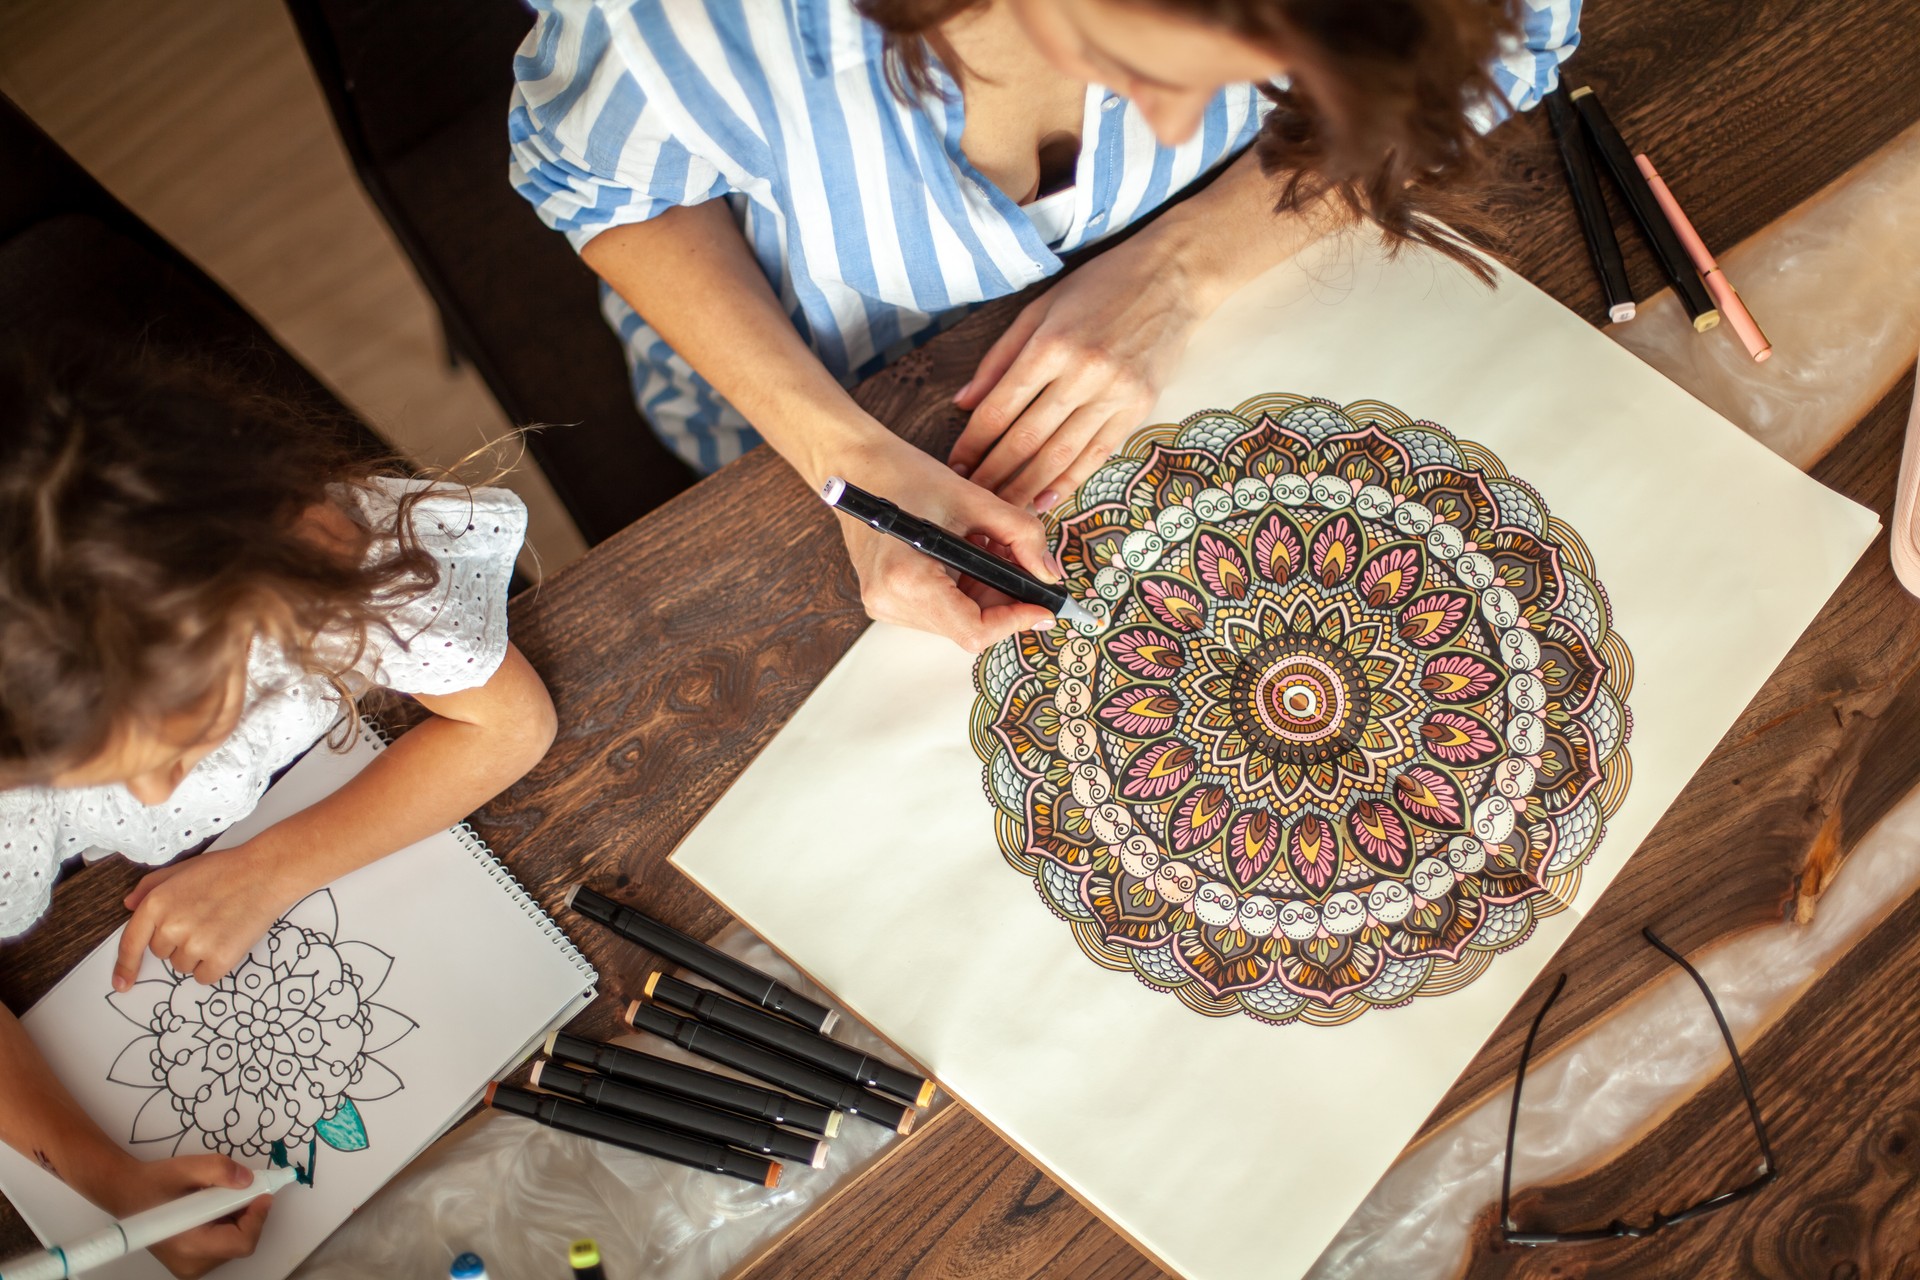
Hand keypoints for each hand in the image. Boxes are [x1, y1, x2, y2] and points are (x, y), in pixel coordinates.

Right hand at [103, 1154, 271, 1278]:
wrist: (126, 1193)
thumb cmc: (153, 1182)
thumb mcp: (186, 1167)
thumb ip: (219, 1170)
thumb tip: (248, 1180)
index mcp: (189, 1245)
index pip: (241, 1242)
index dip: (257, 1217)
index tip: (262, 1193)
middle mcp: (191, 1263)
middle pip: (240, 1242)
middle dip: (247, 1213)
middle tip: (241, 1188)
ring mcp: (190, 1266)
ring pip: (233, 1243)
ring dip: (237, 1218)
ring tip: (218, 1197)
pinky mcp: (190, 1262)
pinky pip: (222, 1245)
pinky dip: (226, 1224)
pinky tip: (212, 1207)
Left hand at [115, 844, 298, 990]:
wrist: (266, 873)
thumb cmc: (226, 870)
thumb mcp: (181, 870)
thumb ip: (149, 887)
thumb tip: (129, 905)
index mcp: (157, 904)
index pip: (130, 943)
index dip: (125, 967)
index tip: (121, 984)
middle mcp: (171, 926)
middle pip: (162, 953)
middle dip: (178, 941)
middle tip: (203, 918)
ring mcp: (196, 944)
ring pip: (184, 966)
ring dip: (197, 954)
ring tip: (219, 926)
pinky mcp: (220, 958)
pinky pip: (205, 976)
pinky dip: (214, 965)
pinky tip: (227, 941)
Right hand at [834, 435, 1061, 651]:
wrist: (858, 467)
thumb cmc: (906, 476)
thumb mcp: (974, 499)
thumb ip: (1021, 535)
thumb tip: (1050, 573)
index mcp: (907, 579)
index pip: (973, 630)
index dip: (1015, 621)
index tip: (1043, 605)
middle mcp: (890, 602)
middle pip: (968, 627)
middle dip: (1005, 601)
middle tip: (1023, 567)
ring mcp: (885, 605)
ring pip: (957, 621)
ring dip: (985, 595)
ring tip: (989, 552)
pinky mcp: (887, 601)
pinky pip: (940, 610)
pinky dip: (964, 591)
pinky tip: (966, 558)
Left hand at [948, 236, 1210, 511]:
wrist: (1171, 277)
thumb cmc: (1100, 286)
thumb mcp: (1040, 308)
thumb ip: (1000, 357)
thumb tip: (963, 402)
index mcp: (1050, 344)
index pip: (1000, 407)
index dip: (973, 442)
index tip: (957, 465)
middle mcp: (1082, 372)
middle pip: (1027, 438)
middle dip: (994, 473)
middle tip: (972, 496)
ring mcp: (1114, 393)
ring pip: (1060, 453)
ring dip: (1027, 486)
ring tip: (1003, 507)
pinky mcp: (1138, 407)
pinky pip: (1097, 454)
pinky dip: (1069, 481)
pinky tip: (1046, 500)